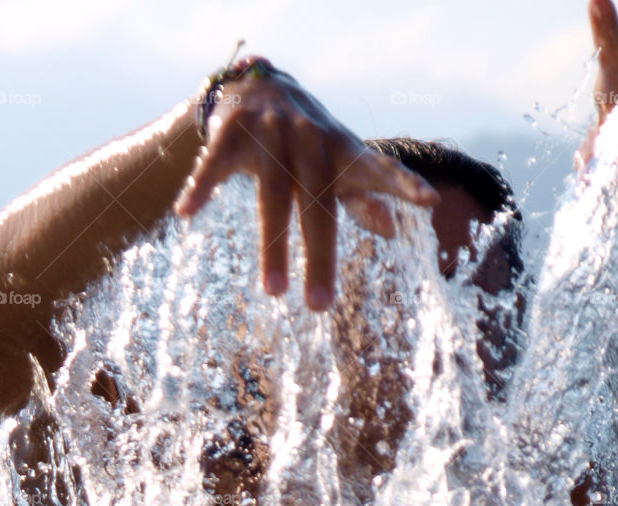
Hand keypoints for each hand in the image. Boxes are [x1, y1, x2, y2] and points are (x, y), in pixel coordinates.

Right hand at [174, 63, 438, 309]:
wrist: (256, 87)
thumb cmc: (309, 142)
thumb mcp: (339, 166)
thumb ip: (364, 196)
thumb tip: (394, 231)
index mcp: (343, 150)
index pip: (378, 168)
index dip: (403, 184)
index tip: (429, 200)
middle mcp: (310, 139)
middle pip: (317, 204)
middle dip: (320, 256)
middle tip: (321, 305)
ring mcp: (270, 133)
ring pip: (271, 196)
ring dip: (272, 246)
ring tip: (273, 292)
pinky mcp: (230, 132)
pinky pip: (214, 165)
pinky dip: (201, 188)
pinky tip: (188, 213)